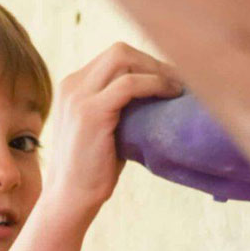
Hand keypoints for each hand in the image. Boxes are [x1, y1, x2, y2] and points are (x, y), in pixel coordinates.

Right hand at [42, 42, 182, 223]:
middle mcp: (71, 85)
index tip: (170, 79)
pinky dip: (155, 84)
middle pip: (119, 51)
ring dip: (156, 69)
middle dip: (153, 62)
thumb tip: (157, 94)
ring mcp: (78, 97)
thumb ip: (119, 107)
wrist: (70, 199)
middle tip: (179, 81)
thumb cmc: (91, 171)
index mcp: (72, 87)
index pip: (113, 57)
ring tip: (178, 87)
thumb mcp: (103, 128)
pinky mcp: (91, 112)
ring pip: (123, 58)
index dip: (145, 64)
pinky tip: (171, 94)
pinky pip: (129, 83)